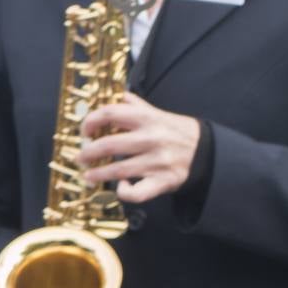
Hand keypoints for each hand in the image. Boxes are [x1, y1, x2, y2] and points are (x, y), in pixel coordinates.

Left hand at [78, 94, 200, 203]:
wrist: (206, 151)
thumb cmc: (176, 131)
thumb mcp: (158, 113)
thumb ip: (136, 105)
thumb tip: (116, 95)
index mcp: (147, 119)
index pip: (110, 113)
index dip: (91, 121)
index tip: (85, 131)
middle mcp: (151, 139)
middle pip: (109, 144)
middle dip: (88, 153)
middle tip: (81, 157)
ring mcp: (157, 162)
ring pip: (119, 170)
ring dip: (98, 174)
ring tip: (88, 175)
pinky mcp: (163, 181)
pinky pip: (139, 192)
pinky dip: (125, 191)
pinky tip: (120, 187)